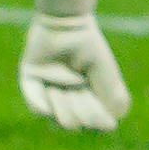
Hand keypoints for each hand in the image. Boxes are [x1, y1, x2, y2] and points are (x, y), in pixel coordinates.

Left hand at [20, 0, 129, 131]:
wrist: (64, 26)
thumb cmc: (87, 45)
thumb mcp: (104, 69)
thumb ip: (111, 92)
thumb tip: (117, 119)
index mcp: (90, 95)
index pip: (93, 123)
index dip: (98, 122)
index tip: (106, 121)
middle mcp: (70, 98)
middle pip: (73, 124)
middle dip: (81, 110)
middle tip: (81, 89)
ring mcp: (49, 94)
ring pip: (55, 119)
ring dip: (63, 104)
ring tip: (64, 85)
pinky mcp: (31, 87)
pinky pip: (36, 107)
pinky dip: (43, 103)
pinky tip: (52, 90)